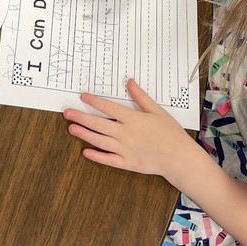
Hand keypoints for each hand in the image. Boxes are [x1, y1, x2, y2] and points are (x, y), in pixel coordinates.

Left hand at [63, 79, 190, 175]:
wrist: (179, 157)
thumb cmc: (170, 133)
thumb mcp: (157, 111)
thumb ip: (141, 97)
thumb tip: (129, 82)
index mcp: (133, 119)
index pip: (108, 107)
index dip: (94, 101)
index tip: (82, 96)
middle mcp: (125, 134)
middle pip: (98, 124)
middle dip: (81, 117)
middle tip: (67, 112)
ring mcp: (125, 150)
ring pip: (99, 141)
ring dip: (84, 134)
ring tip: (71, 128)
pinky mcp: (127, 163)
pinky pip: (108, 160)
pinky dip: (96, 156)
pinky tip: (85, 152)